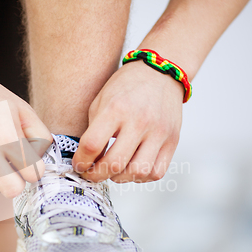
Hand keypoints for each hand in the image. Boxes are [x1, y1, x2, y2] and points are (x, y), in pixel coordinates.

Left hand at [73, 61, 182, 182]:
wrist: (160, 73)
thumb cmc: (125, 88)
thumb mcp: (101, 102)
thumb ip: (93, 132)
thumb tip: (87, 162)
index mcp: (116, 108)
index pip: (92, 145)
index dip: (81, 161)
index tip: (78, 164)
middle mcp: (139, 121)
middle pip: (114, 163)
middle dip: (97, 175)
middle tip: (91, 173)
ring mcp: (159, 133)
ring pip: (137, 173)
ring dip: (120, 178)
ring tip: (113, 170)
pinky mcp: (173, 141)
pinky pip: (156, 172)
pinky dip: (141, 177)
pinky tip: (132, 167)